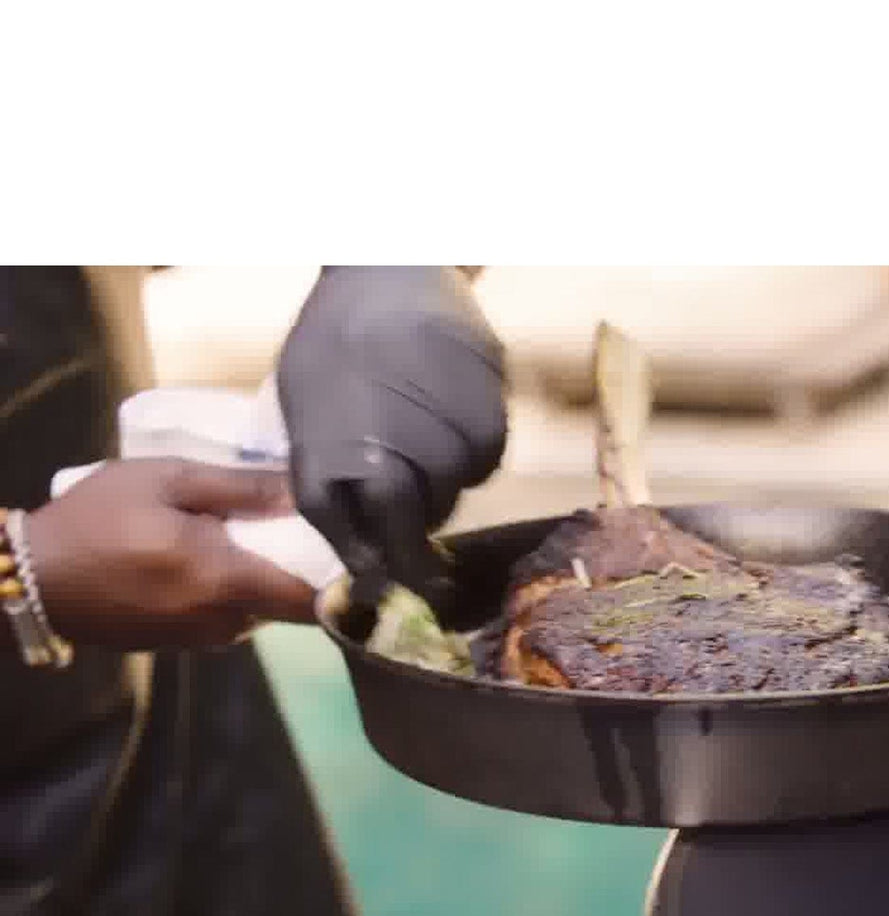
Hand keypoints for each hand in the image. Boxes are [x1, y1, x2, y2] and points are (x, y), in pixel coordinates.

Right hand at [25, 459, 315, 650]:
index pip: (311, 597)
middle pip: (292, 610)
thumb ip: (241, 487)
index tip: (356, 552)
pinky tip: (218, 563)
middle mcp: (223, 621)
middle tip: (310, 538)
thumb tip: (303, 488)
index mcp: (224, 580)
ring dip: (267, 586)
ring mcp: (201, 640)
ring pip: (261, 616)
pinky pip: (229, 621)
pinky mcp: (181, 645)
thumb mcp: (167, 480)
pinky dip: (236, 596)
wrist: (32, 578)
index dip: (342, 579)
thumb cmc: (98, 518)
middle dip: (308, 578)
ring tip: (261, 543)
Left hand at [277, 266, 507, 594]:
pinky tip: (453, 432)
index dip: (368, 560)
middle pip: (411, 516)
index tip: (381, 580)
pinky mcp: (487, 398)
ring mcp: (443, 417)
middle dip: (409, 530)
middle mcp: (390, 437)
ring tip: (427, 458)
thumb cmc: (335, 341)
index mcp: (331, 439)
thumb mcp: (305, 405)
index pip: (350, 526)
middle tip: (408, 520)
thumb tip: (359, 545)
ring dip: (444, 491)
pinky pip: (488, 458)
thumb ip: (325, 472)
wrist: (389, 266)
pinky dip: (473, 459)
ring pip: (455, 491)